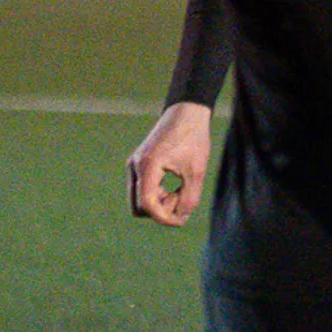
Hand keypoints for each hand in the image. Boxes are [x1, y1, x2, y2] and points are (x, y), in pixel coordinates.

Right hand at [125, 102, 212, 225]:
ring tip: (180, 190)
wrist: (186, 112)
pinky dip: (157, 194)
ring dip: (159, 203)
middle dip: (160, 210)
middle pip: (139, 207)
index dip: (163, 218)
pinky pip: (143, 190)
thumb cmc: (193, 137)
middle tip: (182, 197)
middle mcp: (135, 167)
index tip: (181, 220)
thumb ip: (190, 196)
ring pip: (140, 200)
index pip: (147, 204)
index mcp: (148, 166)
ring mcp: (135, 166)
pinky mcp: (139, 165)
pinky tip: (174, 186)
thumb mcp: (197, 170)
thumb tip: (181, 218)